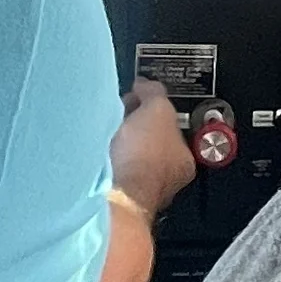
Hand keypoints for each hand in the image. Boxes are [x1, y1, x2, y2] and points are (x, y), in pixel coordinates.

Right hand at [108, 81, 198, 220]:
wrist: (114, 192)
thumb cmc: (143, 157)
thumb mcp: (157, 108)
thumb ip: (155, 93)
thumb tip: (146, 85)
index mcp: (184, 159)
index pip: (171, 126)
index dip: (154, 107)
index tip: (138, 97)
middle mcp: (164, 179)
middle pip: (148, 142)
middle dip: (133, 126)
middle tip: (119, 113)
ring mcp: (139, 190)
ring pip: (127, 156)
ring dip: (116, 142)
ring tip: (105, 131)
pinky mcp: (115, 196)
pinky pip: (108, 168)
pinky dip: (102, 157)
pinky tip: (96, 150)